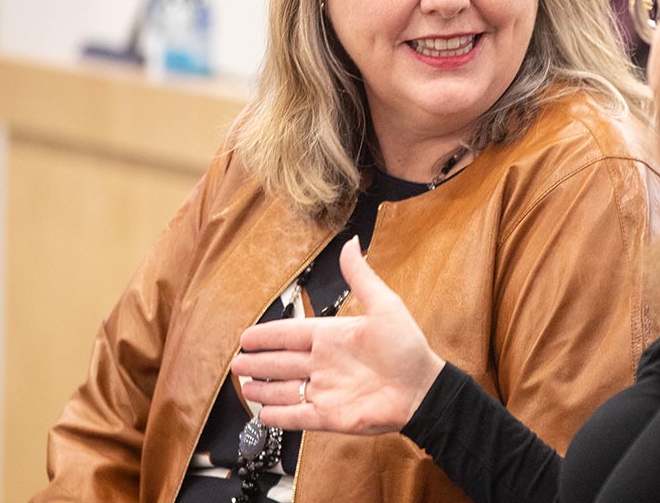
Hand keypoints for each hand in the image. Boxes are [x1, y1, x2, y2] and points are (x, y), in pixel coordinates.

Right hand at [231, 238, 446, 434]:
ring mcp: (326, 390)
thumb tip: (352, 242)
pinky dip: (278, 415)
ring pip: (285, 389)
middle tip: (238, 363)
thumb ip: (361, 277)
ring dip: (264, 389)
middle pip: (282, 362)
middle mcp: (325, 363)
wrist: (422, 391)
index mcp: (333, 337)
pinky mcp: (329, 416)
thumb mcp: (385, 306)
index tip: (246, 336)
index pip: (291, 334)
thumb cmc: (408, 348)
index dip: (268, 335)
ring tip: (244, 386)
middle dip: (259, 363)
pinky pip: (297, 415)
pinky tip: (263, 414)